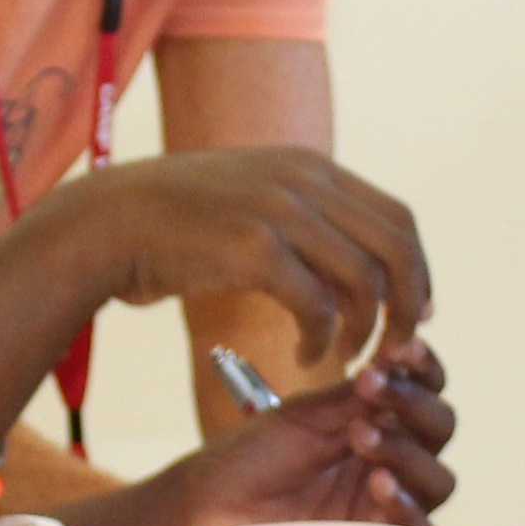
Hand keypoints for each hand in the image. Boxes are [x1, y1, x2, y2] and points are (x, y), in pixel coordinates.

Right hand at [35, 146, 432, 369]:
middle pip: (396, 246)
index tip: (415, 313)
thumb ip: (303, 217)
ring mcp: (280, 210)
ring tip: (348, 358)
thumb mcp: (252, 199)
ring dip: (365, 329)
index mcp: (312, 168)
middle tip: (397, 348)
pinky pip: (316, 304)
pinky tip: (308, 357)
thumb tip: (350, 258)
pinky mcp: (253, 247)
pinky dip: (322, 339)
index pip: (398, 218)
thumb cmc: (175, 225)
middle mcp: (305, 180)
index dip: (418, 271)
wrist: (106, 224)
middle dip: (407, 305)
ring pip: (364, 278)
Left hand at [133, 339, 456, 525]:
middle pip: (440, 431)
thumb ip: (352, 396)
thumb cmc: (249, 460)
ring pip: (437, 479)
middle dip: (413, 404)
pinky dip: (405, 505)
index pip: (425, 391)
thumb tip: (397, 361)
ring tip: (362, 438)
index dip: (423, 369)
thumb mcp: (300, 416)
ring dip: (407, 451)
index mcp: (376, 420)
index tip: (402, 349)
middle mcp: (391, 461)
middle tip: (369, 391)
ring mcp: (385, 505)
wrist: (207, 509)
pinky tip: (378, 484)